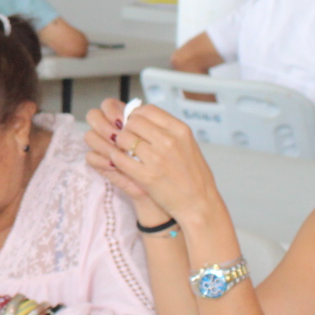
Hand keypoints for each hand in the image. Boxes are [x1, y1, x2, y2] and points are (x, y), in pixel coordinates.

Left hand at [82, 98, 222, 223]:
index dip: (136, 115)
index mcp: (180, 130)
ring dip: (120, 144)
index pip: (148, 110)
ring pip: (124, 138)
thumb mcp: (187, 144)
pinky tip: (120, 162)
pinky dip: (116, 159)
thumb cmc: (194, 176)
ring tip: (125, 151)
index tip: (134, 124)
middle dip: (127, 129)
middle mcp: (169, 140)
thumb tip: (142, 117)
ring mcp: (157, 158)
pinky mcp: (147, 176)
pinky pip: (120, 159)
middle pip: (133, 122)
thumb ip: (167, 130)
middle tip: (128, 140)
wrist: (199, 204)